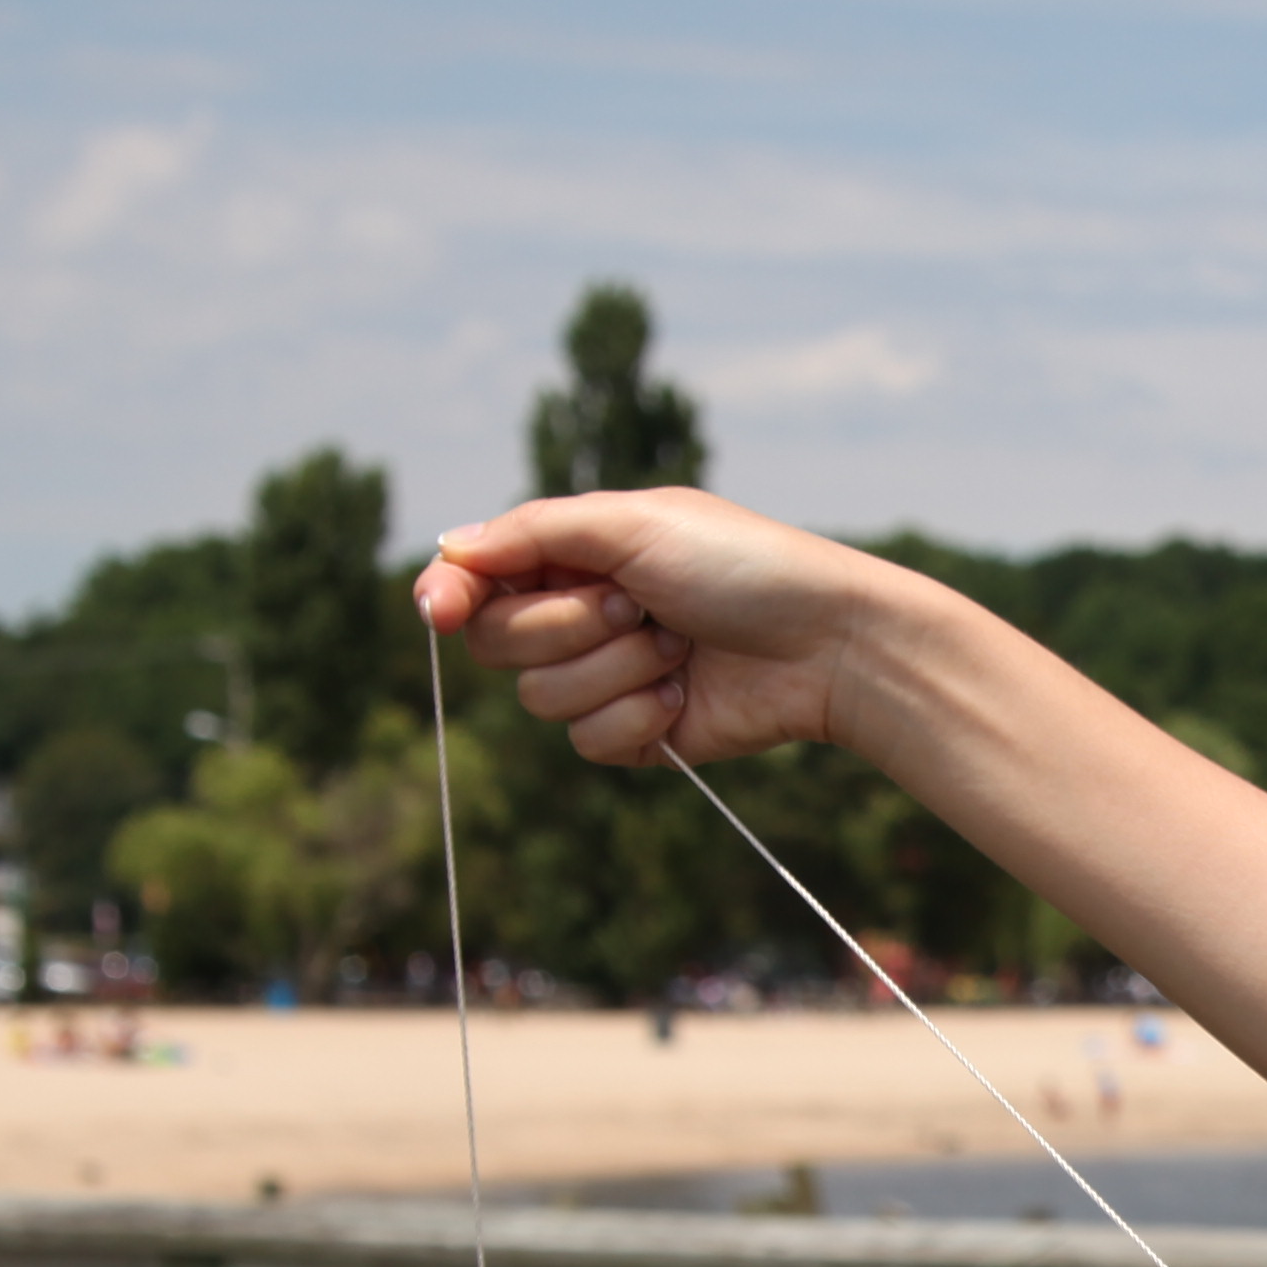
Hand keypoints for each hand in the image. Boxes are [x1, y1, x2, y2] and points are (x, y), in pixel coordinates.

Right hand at [411, 491, 886, 769]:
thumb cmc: (743, 567)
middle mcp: (580, 615)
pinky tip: (687, 693)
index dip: (448, 594)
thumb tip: (451, 549)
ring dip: (613, 669)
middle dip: (564, 626)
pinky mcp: (635, 734)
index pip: (477, 580)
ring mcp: (606, 677)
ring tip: (677, 645)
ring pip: (538, 698)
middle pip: (495, 642)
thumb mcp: (635, 524)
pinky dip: (637, 716)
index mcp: (574, 555)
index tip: (441, 609)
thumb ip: (535, 533)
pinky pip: (587, 741)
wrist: (826, 643)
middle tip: (635, 604)